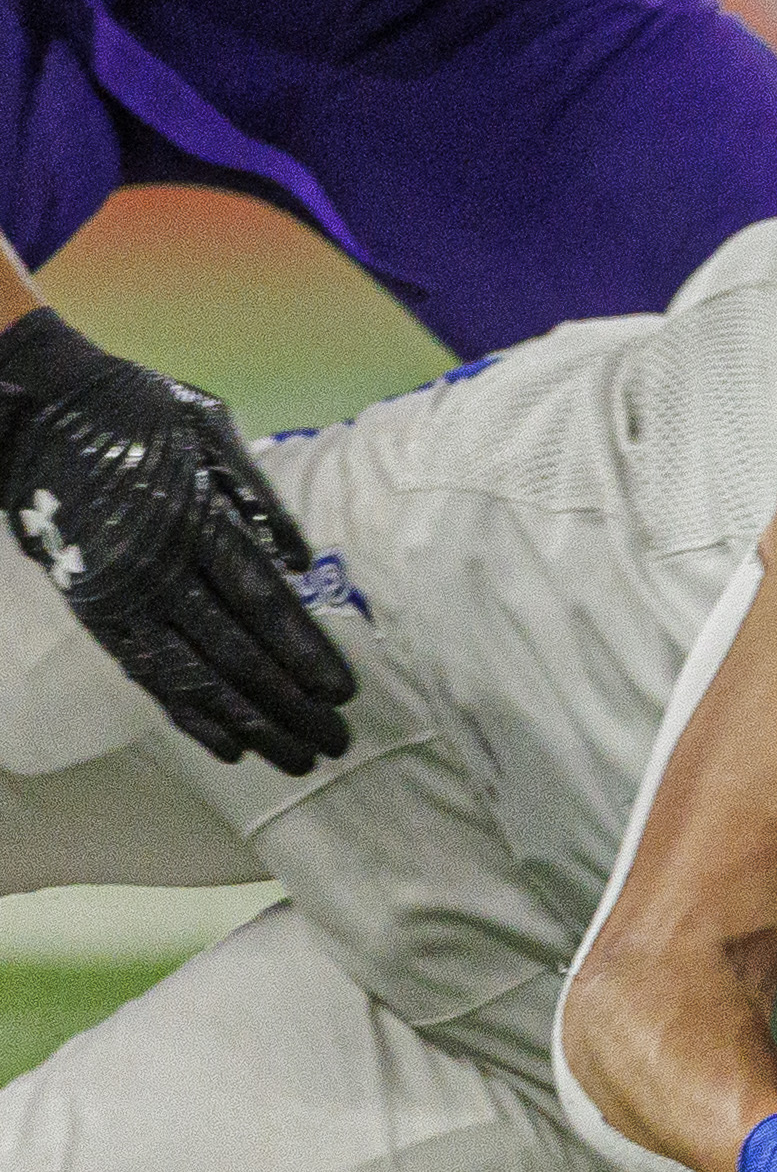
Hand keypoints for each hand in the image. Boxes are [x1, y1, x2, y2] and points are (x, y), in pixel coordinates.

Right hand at [0, 308, 350, 772]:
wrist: (37, 416)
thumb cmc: (138, 412)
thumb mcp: (209, 428)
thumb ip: (258, 496)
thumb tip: (303, 562)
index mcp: (194, 520)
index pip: (261, 602)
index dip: (304, 651)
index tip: (343, 691)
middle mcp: (158, 571)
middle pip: (235, 654)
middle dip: (289, 704)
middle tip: (337, 742)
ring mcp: (123, 599)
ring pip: (193, 679)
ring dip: (249, 724)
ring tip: (295, 759)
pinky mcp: (97, 615)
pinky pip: (148, 677)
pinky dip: (190, 716)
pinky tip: (229, 745)